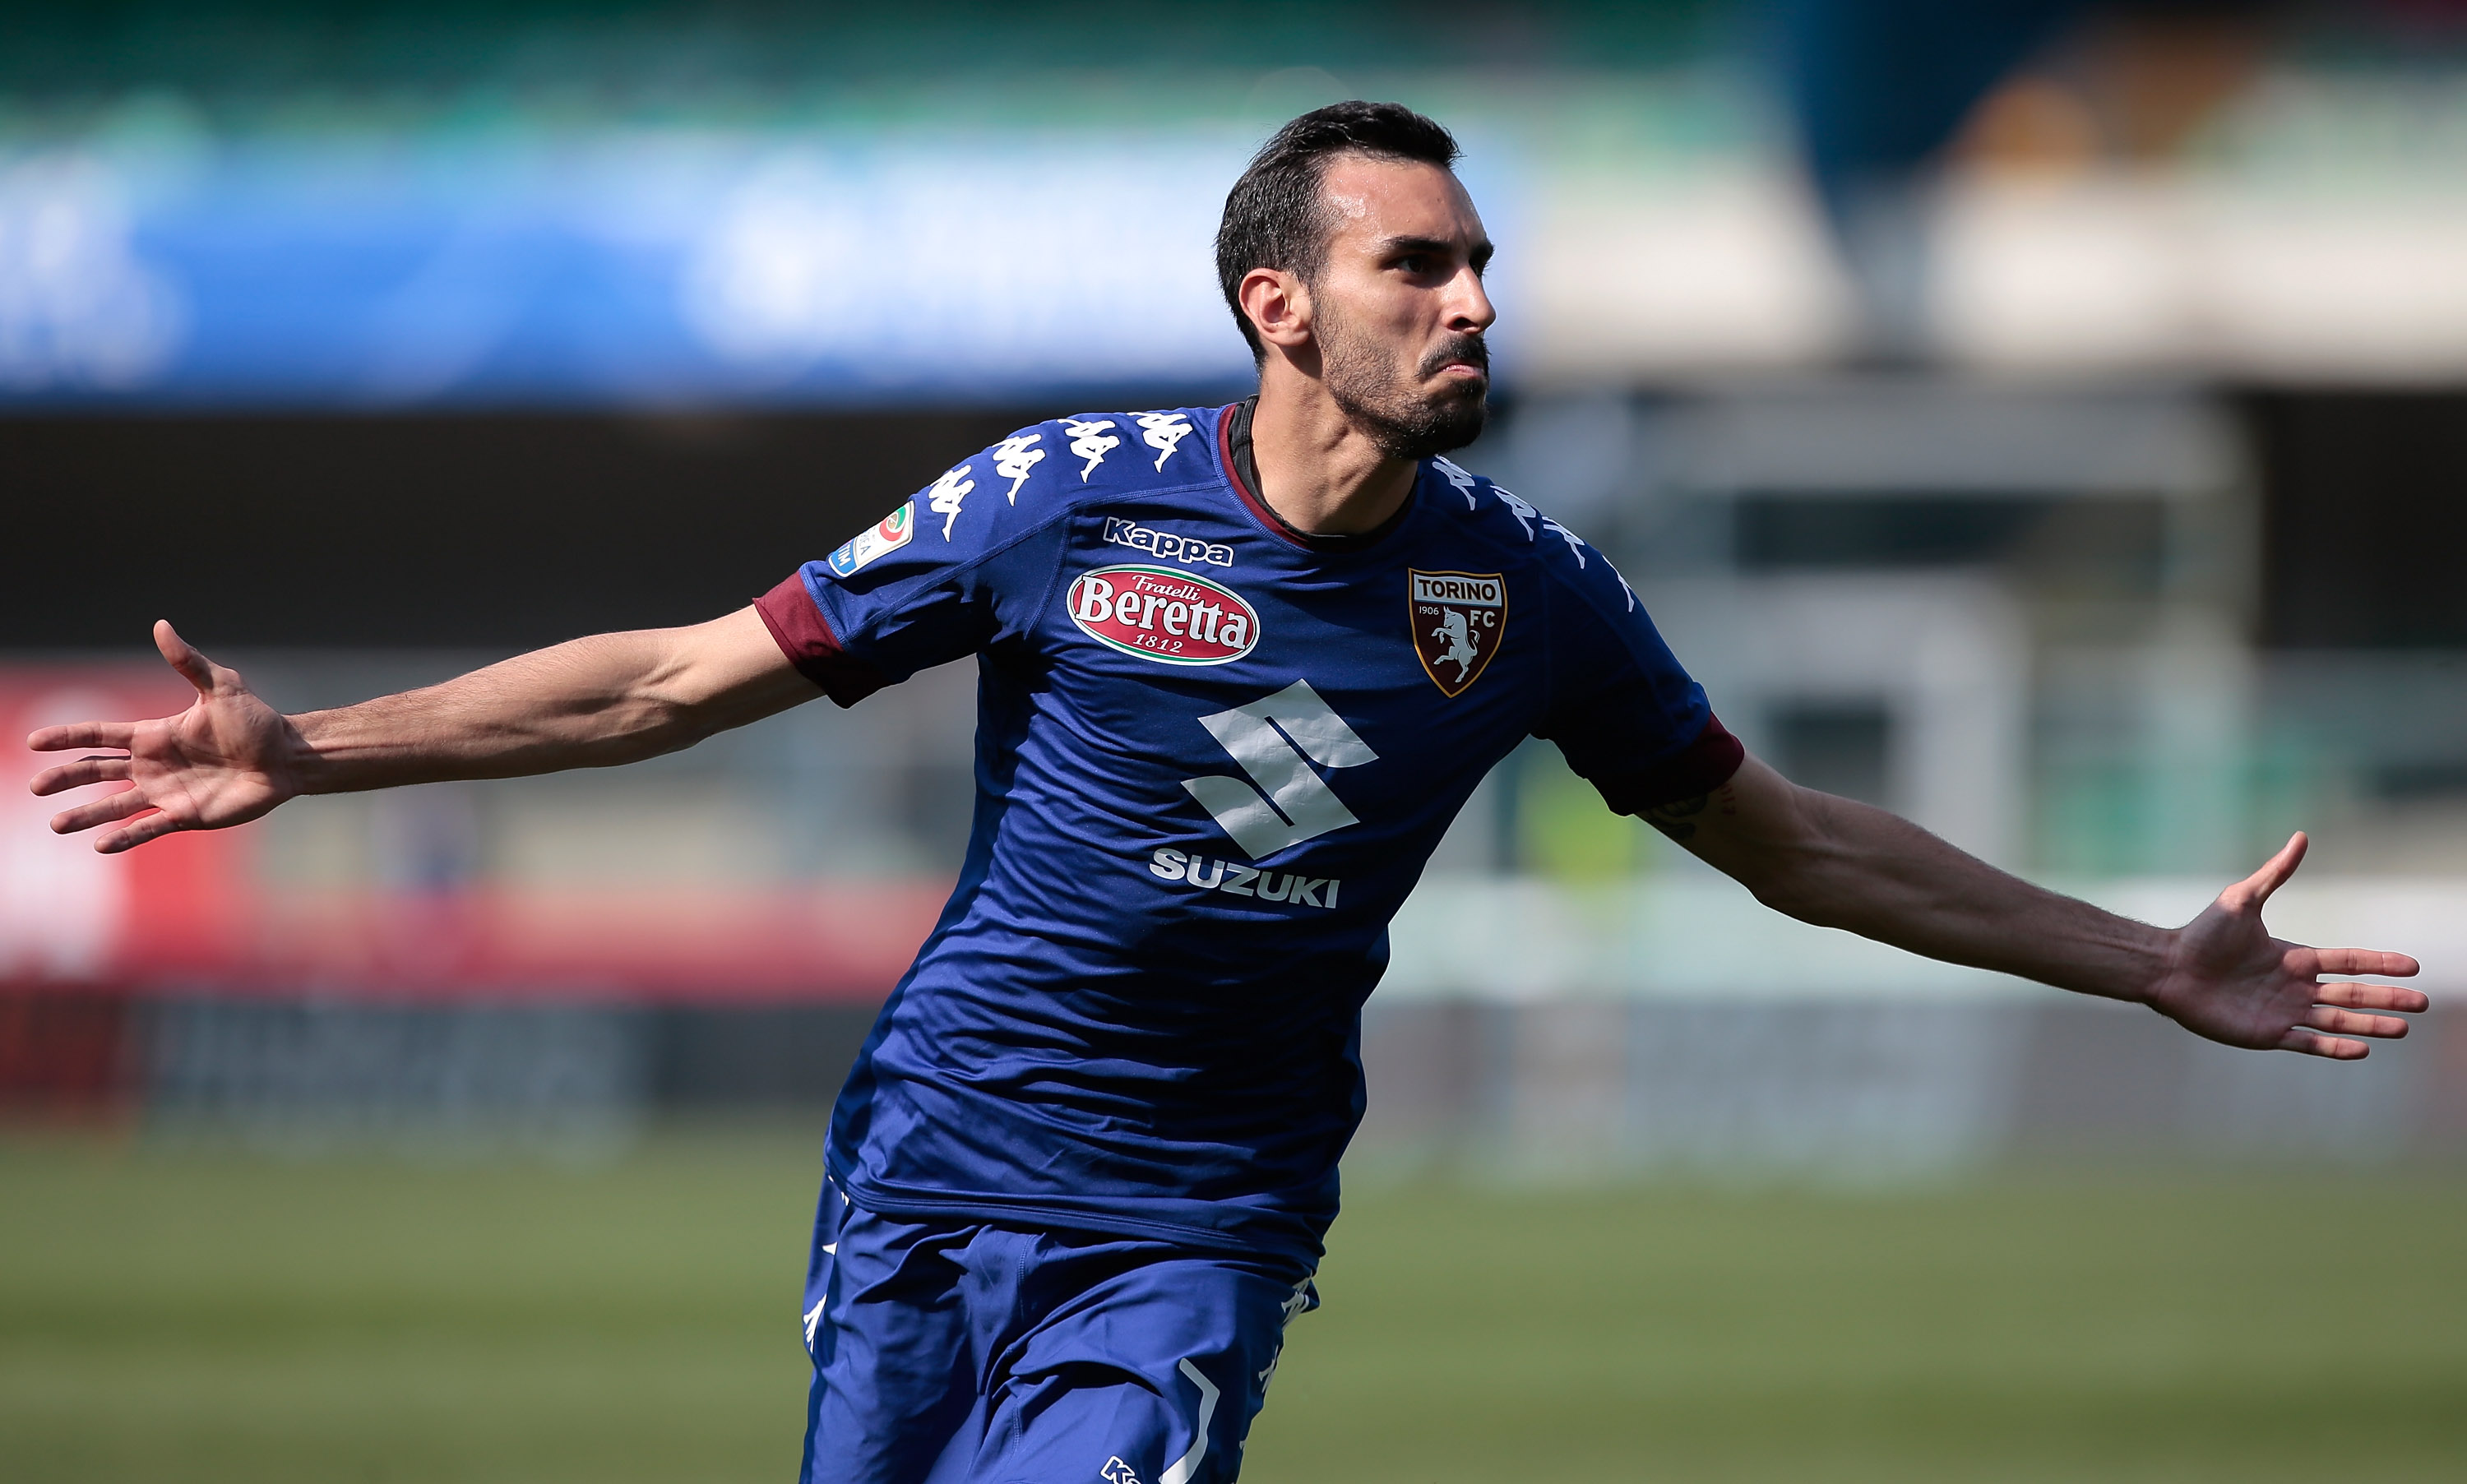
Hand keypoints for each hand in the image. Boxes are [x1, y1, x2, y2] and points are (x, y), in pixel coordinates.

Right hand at [27, 621, 305, 853]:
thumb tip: (161, 625)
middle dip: (65, 778)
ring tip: (57, 825)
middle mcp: (153, 765)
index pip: (99, 735)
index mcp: (154, 735)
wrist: (286, 758)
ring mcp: (166, 792)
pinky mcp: (186, 815)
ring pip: (115, 806)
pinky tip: (101, 846)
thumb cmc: (256, 722)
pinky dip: (125, 837)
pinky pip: (148, 828)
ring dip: (86, 815)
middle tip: (36, 786)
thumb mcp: (222, 688)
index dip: (67, 737)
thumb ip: (188, 662)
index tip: (33, 741)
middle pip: (96, 771)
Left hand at [2149, 833, 2426, 1058]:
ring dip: (2369, 1025)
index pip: (2347, 962)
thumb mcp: (2243, 900)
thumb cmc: (2202, 934)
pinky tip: (2362, 1049)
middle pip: (2350, 994)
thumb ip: (2275, 873)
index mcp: (2294, 958)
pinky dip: (2334, 1047)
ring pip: (2336, 1021)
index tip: (2412, 966)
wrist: (2168, 967)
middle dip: (2385, 998)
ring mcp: (2282, 1011)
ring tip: (2401, 1028)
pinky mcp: (2266, 1033)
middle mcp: (2293, 986)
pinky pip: (2307, 1043)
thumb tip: (2301, 836)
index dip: (2379, 964)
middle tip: (2421, 1003)